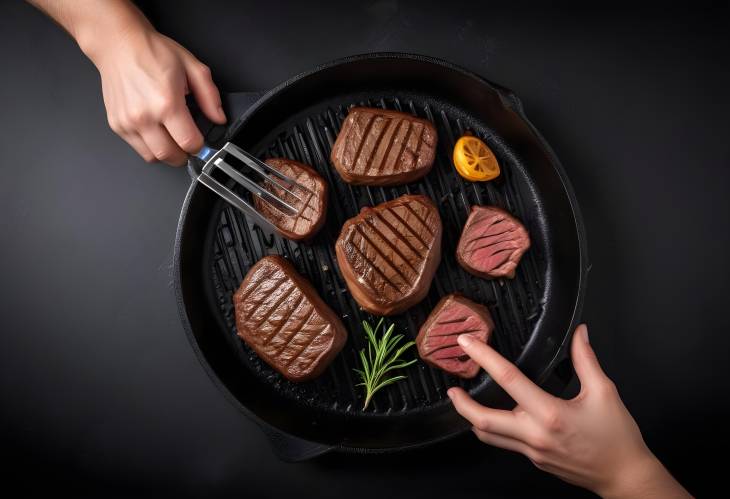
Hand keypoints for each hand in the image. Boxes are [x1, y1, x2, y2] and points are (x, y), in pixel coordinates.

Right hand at [87, 26, 225, 165]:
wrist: (118, 44)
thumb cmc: (152, 52)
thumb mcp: (192, 67)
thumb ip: (209, 96)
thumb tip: (218, 118)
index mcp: (167, 103)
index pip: (189, 143)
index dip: (199, 146)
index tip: (200, 140)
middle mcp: (145, 116)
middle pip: (170, 156)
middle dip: (184, 155)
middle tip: (187, 144)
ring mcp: (128, 122)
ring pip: (153, 157)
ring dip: (166, 153)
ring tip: (171, 138)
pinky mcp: (116, 125)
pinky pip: (138, 149)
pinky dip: (150, 146)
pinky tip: (155, 131)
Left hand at [448, 325, 690, 497]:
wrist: (625, 477)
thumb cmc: (617, 437)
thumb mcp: (604, 392)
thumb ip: (586, 359)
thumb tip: (580, 333)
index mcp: (550, 413)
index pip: (508, 379)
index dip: (484, 358)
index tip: (468, 345)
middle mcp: (535, 434)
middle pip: (483, 419)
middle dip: (462, 402)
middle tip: (451, 386)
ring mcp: (532, 450)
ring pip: (489, 435)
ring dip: (471, 417)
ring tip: (462, 401)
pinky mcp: (534, 460)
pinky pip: (504, 443)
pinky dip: (492, 429)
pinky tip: (493, 416)